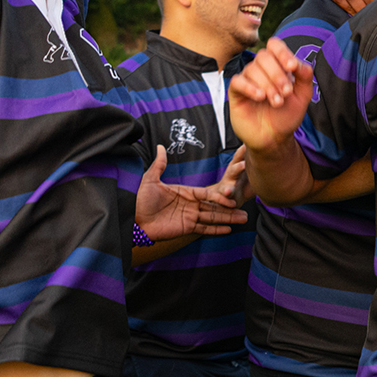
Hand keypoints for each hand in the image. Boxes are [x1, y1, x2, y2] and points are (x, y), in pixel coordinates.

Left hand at [133, 146, 249, 242]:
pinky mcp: (185, 228)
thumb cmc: (139, 199)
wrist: (132, 219)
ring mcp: (189, 217)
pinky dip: (216, 230)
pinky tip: (228, 230)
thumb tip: (161, 146)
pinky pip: (203, 229)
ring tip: (243, 219)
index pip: (207, 193)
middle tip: (245, 209)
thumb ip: (159, 165)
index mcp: (185, 192)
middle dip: (230, 209)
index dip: (219, 195)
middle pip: (214, 206)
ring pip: (213, 218)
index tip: (231, 196)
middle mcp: (190, 204)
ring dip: (228, 219)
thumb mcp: (150, 180)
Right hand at [229, 38, 315, 149]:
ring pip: (252, 69)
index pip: (275, 45)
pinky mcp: (235, 92)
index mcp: (277, 65)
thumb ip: (304, 77)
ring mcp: (247, 79)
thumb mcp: (302, 96)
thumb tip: (299, 63)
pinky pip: (237, 81)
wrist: (274, 138)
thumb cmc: (287, 115)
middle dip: (277, 74)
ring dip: (268, 85)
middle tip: (286, 92)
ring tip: (277, 102)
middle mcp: (261, 69)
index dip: (282, 52)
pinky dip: (249, 87)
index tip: (292, 67)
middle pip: (263, 56)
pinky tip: (260, 97)